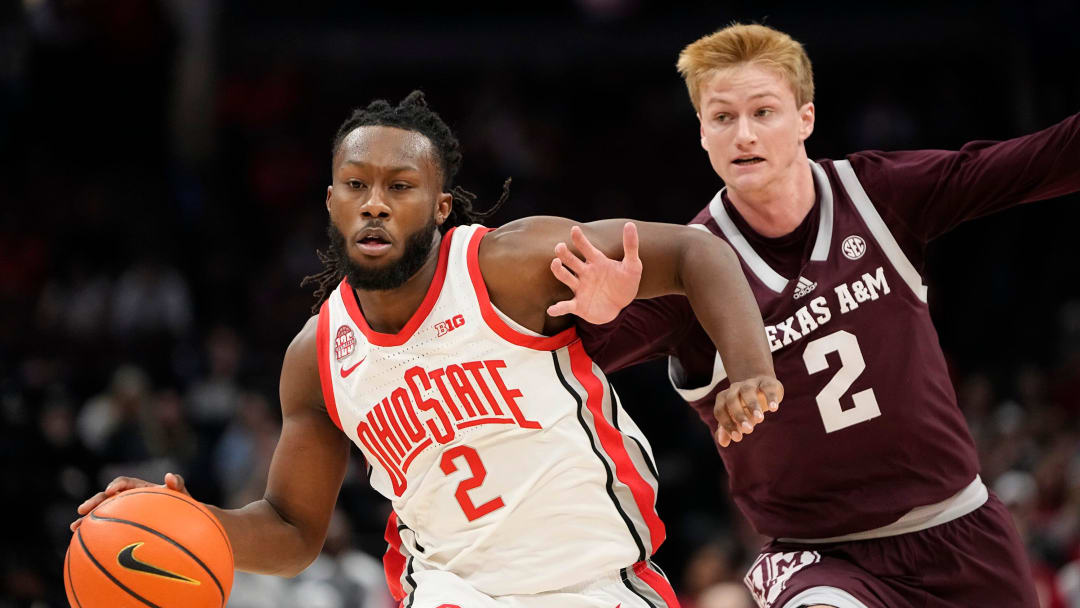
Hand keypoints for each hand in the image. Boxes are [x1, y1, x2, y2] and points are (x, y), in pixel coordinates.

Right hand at [70, 473, 188, 531]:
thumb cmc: (183, 506)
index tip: (110, 492)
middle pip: (106, 498)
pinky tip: (82, 544)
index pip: (125, 483)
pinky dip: (94, 535)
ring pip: (102, 515)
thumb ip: (178, 484)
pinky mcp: (121, 528)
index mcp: (141, 488)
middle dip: (93, 502)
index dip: (116, 485)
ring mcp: (123, 513)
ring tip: (74, 528)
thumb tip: (170, 476)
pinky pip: (106, 530)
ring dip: (87, 520)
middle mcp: (128, 499)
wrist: (183, 522)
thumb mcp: (182, 494)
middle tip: (81, 510)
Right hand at [547, 222, 641, 323]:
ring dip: (559, 271)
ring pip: (565, 277)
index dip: (580, 239)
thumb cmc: (625, 283)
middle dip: (564, 253)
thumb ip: (631, 246)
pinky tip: (552, 310)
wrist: (621, 306)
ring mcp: (580, 288)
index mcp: (596, 262)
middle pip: (571, 260)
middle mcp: (585, 273)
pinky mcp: (578, 305)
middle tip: (560, 246)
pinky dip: (558, 308)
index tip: (575, 229)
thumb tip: (630, 224)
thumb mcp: (633, 266)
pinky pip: (566, 306)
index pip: (586, 248)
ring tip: (555, 263)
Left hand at [713, 376, 783, 447]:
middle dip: (739, 416)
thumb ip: (727, 430)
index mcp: (724, 398)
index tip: (737, 437)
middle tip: (748, 430)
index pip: (720, 410)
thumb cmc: (746, 407)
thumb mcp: (736, 419)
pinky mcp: (767, 382)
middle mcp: (735, 388)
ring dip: (753, 406)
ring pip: (747, 391)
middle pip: (732, 400)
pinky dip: (770, 397)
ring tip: (759, 420)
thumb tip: (723, 443)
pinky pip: (767, 387)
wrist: (762, 388)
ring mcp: (750, 383)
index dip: (727, 424)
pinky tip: (774, 408)